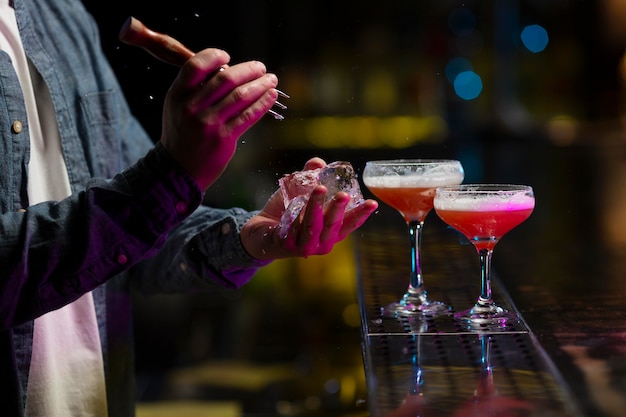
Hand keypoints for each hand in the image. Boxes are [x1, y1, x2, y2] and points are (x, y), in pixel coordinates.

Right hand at [159, 48, 278, 190]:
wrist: (178, 169)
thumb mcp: (177, 106)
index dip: (213, 56)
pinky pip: (248, 116)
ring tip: (271, 80)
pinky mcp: (224, 138)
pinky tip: (271, 96)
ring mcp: (209, 123)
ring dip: (260, 84)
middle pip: (225, 78)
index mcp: (178, 94)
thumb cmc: (182, 133)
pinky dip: (263, 103)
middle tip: (260, 67)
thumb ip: (195, 87)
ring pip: (240, 96)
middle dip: (248, 70)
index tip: (228, 56)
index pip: (195, 65)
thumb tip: (227, 68)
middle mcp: (192, 107)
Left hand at [240, 158, 378, 259]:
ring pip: (313, 226)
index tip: (373, 203)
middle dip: (339, 209)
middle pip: (333, 226)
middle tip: (343, 194)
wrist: (260, 230)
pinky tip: (294, 204)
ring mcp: (305, 246)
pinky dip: (295, 216)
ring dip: (316, 207)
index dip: (361, 214)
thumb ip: (310, 176)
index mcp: (332, 232)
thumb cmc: (287, 213)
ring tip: (319, 189)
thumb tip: (319, 162)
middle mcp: (322, 242)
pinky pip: (292, 230)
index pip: (350, 224)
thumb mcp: (300, 192)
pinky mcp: (286, 246)